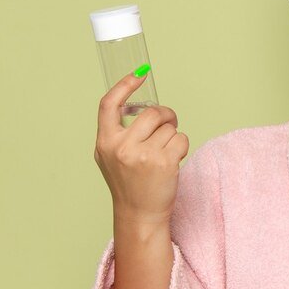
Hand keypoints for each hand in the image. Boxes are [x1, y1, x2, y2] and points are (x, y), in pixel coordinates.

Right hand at [93, 70, 188, 224]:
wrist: (139, 214)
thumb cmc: (128, 184)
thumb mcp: (110, 156)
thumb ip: (117, 132)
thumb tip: (133, 104)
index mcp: (105, 142)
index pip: (109, 104)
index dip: (124, 85)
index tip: (139, 74)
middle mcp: (122, 147)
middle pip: (151, 112)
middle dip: (165, 115)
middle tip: (168, 123)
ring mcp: (143, 155)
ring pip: (169, 127)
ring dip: (172, 135)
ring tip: (165, 153)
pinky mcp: (164, 163)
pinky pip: (181, 139)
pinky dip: (182, 147)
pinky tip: (173, 160)